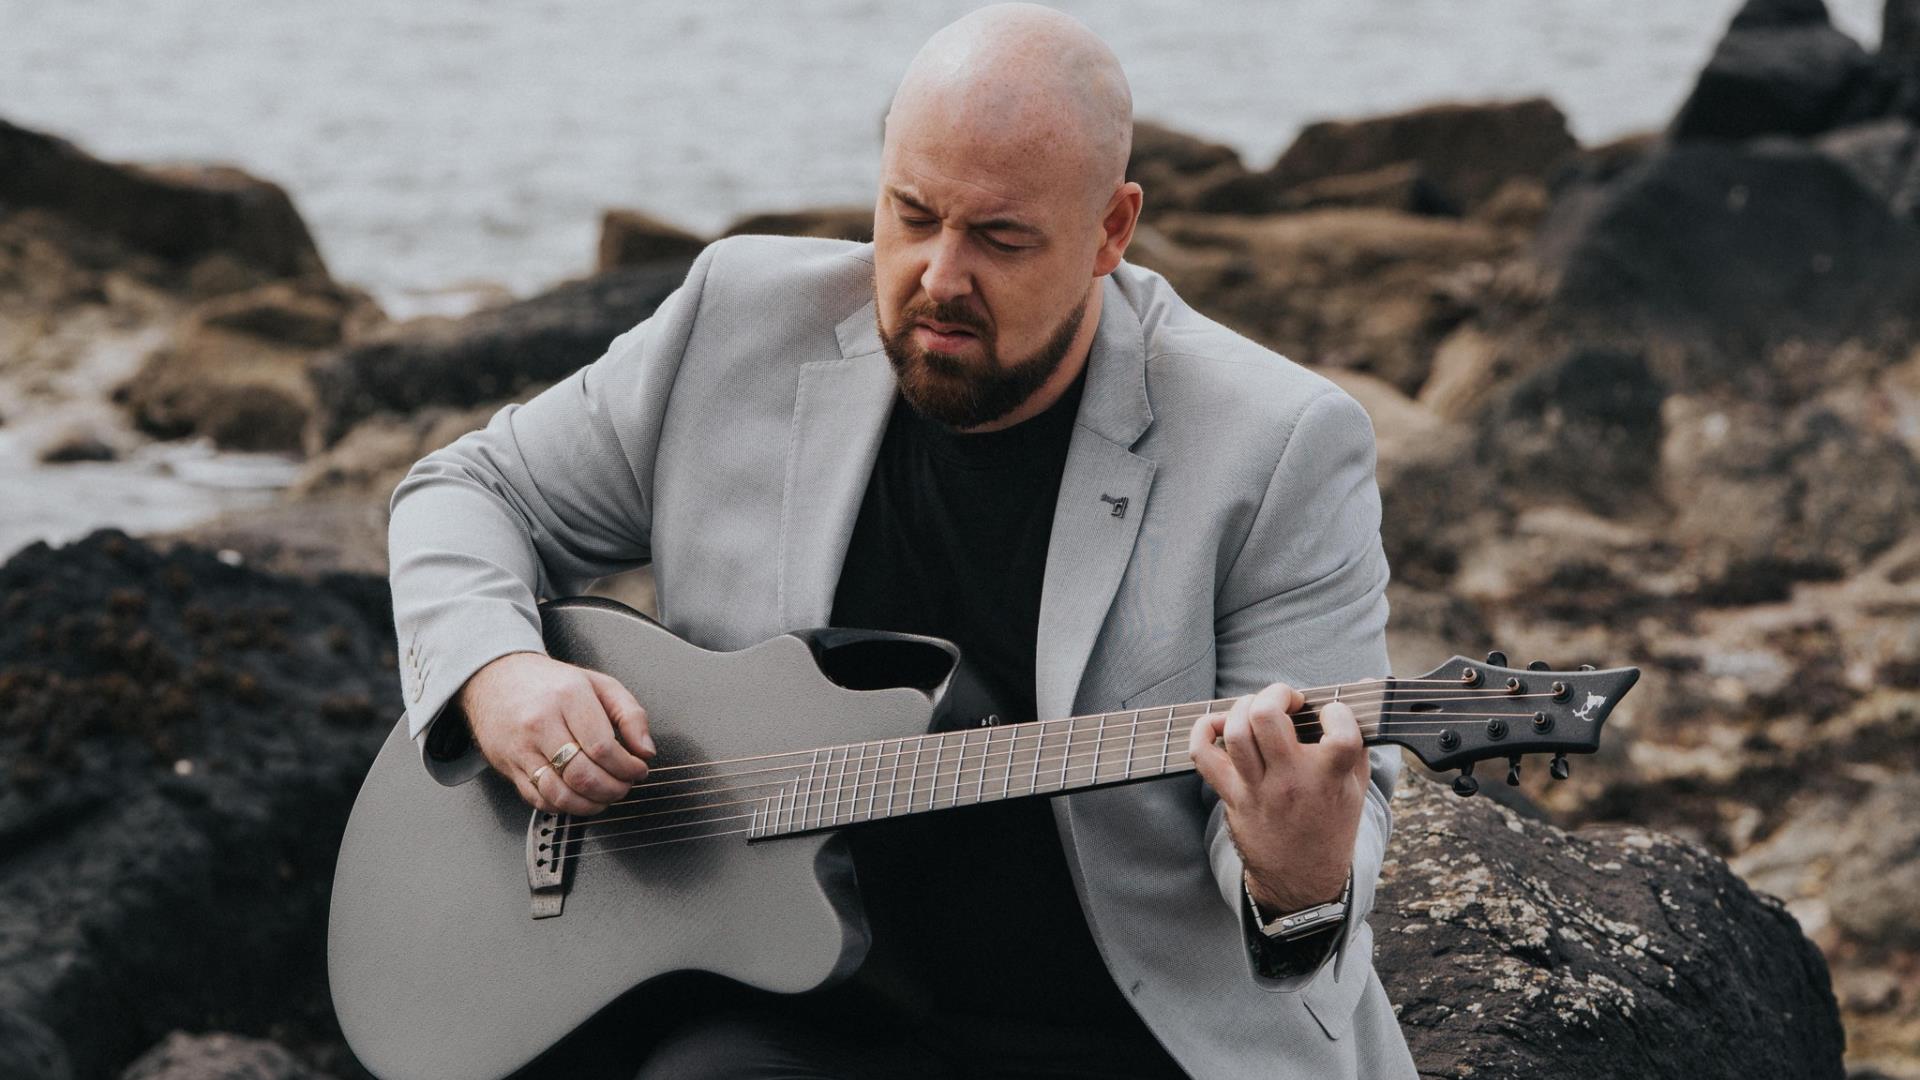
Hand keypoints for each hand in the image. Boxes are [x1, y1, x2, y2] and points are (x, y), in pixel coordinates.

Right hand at [457, 651, 655, 815]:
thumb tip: (646, 750)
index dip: (627, 767)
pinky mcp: (509, 766)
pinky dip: (565, 807)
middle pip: (582, 775)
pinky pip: (539, 799)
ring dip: (591, 804)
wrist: (497, 678)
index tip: (638, 770)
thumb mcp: (599, 684)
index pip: (602, 747)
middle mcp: (541, 723)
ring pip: (560, 793)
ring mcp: (522, 748)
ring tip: (605, 796)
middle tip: (624, 786)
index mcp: (568, 697)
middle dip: (613, 789)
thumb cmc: (551, 683)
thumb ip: (630, 714)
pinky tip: (580, 798)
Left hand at [1188, 682, 1368, 913]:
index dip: (1337, 712)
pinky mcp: (1232, 796)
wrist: (1302, 880)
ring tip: (1258, 709)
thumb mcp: (1357, 787)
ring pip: (1235, 732)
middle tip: (1287, 700)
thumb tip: (1359, 690)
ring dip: (1243, 707)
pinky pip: (1203, 755)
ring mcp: (1258, 790)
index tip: (1332, 715)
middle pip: (1266, 717)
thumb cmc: (1331, 825)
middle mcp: (1292, 782)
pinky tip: (1219, 724)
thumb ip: (1357, 740)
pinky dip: (1203, 729)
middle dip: (1276, 694)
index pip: (1340, 733)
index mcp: (1331, 778)